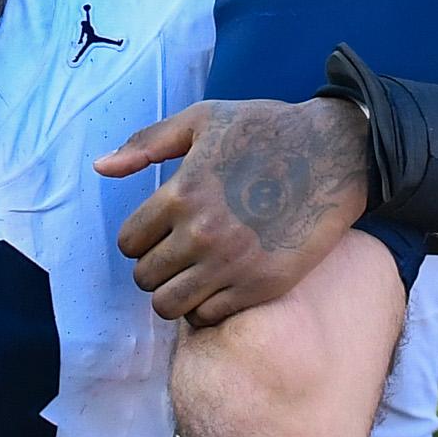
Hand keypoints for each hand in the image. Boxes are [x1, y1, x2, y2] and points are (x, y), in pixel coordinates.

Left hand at [98, 96, 367, 324]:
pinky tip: (220, 283)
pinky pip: (210, 316)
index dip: (139, 238)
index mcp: (182, 193)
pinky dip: (207, 306)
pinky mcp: (263, 285)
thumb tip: (101, 168)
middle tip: (177, 253)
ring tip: (193, 273)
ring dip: (175, 292)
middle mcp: (203, 233)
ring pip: (170, 306)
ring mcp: (233, 263)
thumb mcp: (203, 119)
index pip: (129, 242)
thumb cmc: (266, 129)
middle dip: (155, 267)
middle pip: (146, 278)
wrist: (336, 153)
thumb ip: (147, 144)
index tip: (159, 232)